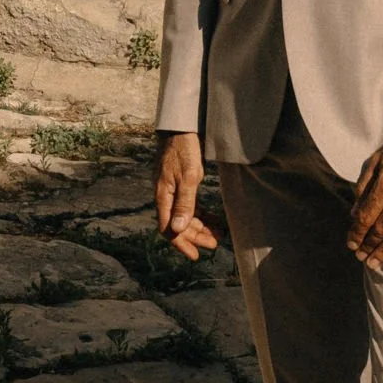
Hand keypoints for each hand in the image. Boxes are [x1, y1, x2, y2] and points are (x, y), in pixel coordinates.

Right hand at [154, 132, 221, 259]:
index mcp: (163, 197)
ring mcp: (173, 190)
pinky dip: (202, 213)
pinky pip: (190, 205)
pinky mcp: (182, 183)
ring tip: (219, 233)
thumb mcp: (188, 176)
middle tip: (215, 243)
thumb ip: (184, 203)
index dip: (182, 244)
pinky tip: (215, 218)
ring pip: (186, 216)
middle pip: (179, 224)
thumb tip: (177, 229)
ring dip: (201, 226)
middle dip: (196, 236)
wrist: (181, 127)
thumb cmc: (184, 149)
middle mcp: (166, 196)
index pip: (168, 229)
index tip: (196, 255)